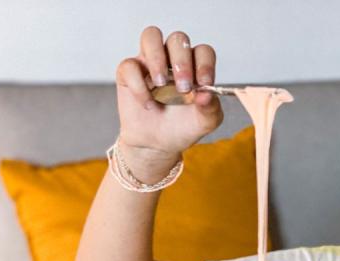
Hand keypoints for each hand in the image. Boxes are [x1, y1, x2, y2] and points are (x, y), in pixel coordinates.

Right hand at [115, 26, 223, 168]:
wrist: (158, 145)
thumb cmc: (182, 127)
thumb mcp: (204, 122)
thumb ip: (211, 108)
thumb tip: (206, 95)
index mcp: (195, 66)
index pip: (203, 51)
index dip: (205, 64)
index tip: (204, 84)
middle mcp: (173, 59)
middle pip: (178, 39)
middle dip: (182, 61)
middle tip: (183, 88)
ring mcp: (150, 62)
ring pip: (151, 36)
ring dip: (157, 58)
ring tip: (161, 84)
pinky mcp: (128, 72)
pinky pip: (130, 65)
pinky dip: (138, 85)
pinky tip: (148, 104)